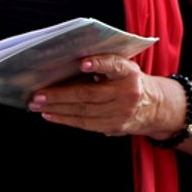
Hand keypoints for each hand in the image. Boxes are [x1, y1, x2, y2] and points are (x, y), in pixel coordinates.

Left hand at [28, 55, 175, 136]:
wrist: (154, 106)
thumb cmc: (130, 81)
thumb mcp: (125, 67)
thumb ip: (105, 64)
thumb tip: (69, 65)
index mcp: (129, 72)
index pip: (115, 65)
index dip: (100, 64)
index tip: (83, 64)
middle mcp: (127, 93)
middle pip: (89, 94)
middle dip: (60, 94)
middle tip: (38, 94)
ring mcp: (120, 112)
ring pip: (83, 111)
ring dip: (57, 108)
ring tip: (38, 105)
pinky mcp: (113, 127)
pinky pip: (85, 124)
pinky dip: (65, 119)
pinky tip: (51, 115)